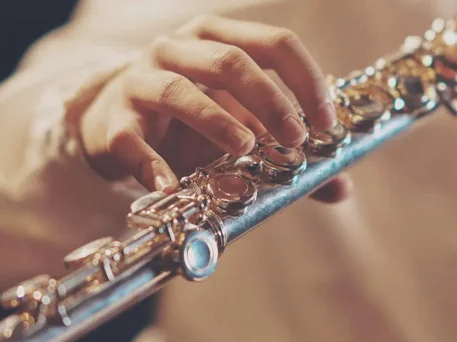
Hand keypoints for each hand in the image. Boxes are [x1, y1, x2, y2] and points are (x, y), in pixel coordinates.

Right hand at [79, 15, 351, 202]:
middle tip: (296, 138)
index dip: (306, 80)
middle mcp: (178, 49)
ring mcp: (141, 81)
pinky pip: (131, 141)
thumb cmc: (189, 122)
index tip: (327, 123)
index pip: (274, 42)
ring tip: (245, 148)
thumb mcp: (241, 126)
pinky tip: (172, 188)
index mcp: (219, 39)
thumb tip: (341, 187)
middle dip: (269, 99)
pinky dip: (153, 165)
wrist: (115, 125)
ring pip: (178, 89)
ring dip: (216, 120)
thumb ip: (287, 152)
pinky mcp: (114, 123)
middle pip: (229, 61)